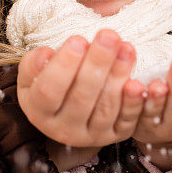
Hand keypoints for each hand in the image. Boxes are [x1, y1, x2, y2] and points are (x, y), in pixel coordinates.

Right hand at [16, 29, 146, 147]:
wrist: (68, 111)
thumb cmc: (50, 83)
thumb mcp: (33, 73)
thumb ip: (34, 63)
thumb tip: (46, 55)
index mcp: (39, 112)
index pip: (49, 91)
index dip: (63, 66)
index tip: (78, 39)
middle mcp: (63, 129)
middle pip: (81, 98)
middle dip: (97, 64)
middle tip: (109, 36)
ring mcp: (91, 136)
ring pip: (105, 108)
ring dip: (118, 76)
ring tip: (126, 49)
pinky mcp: (114, 136)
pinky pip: (126, 121)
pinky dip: (134, 102)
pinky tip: (138, 82)